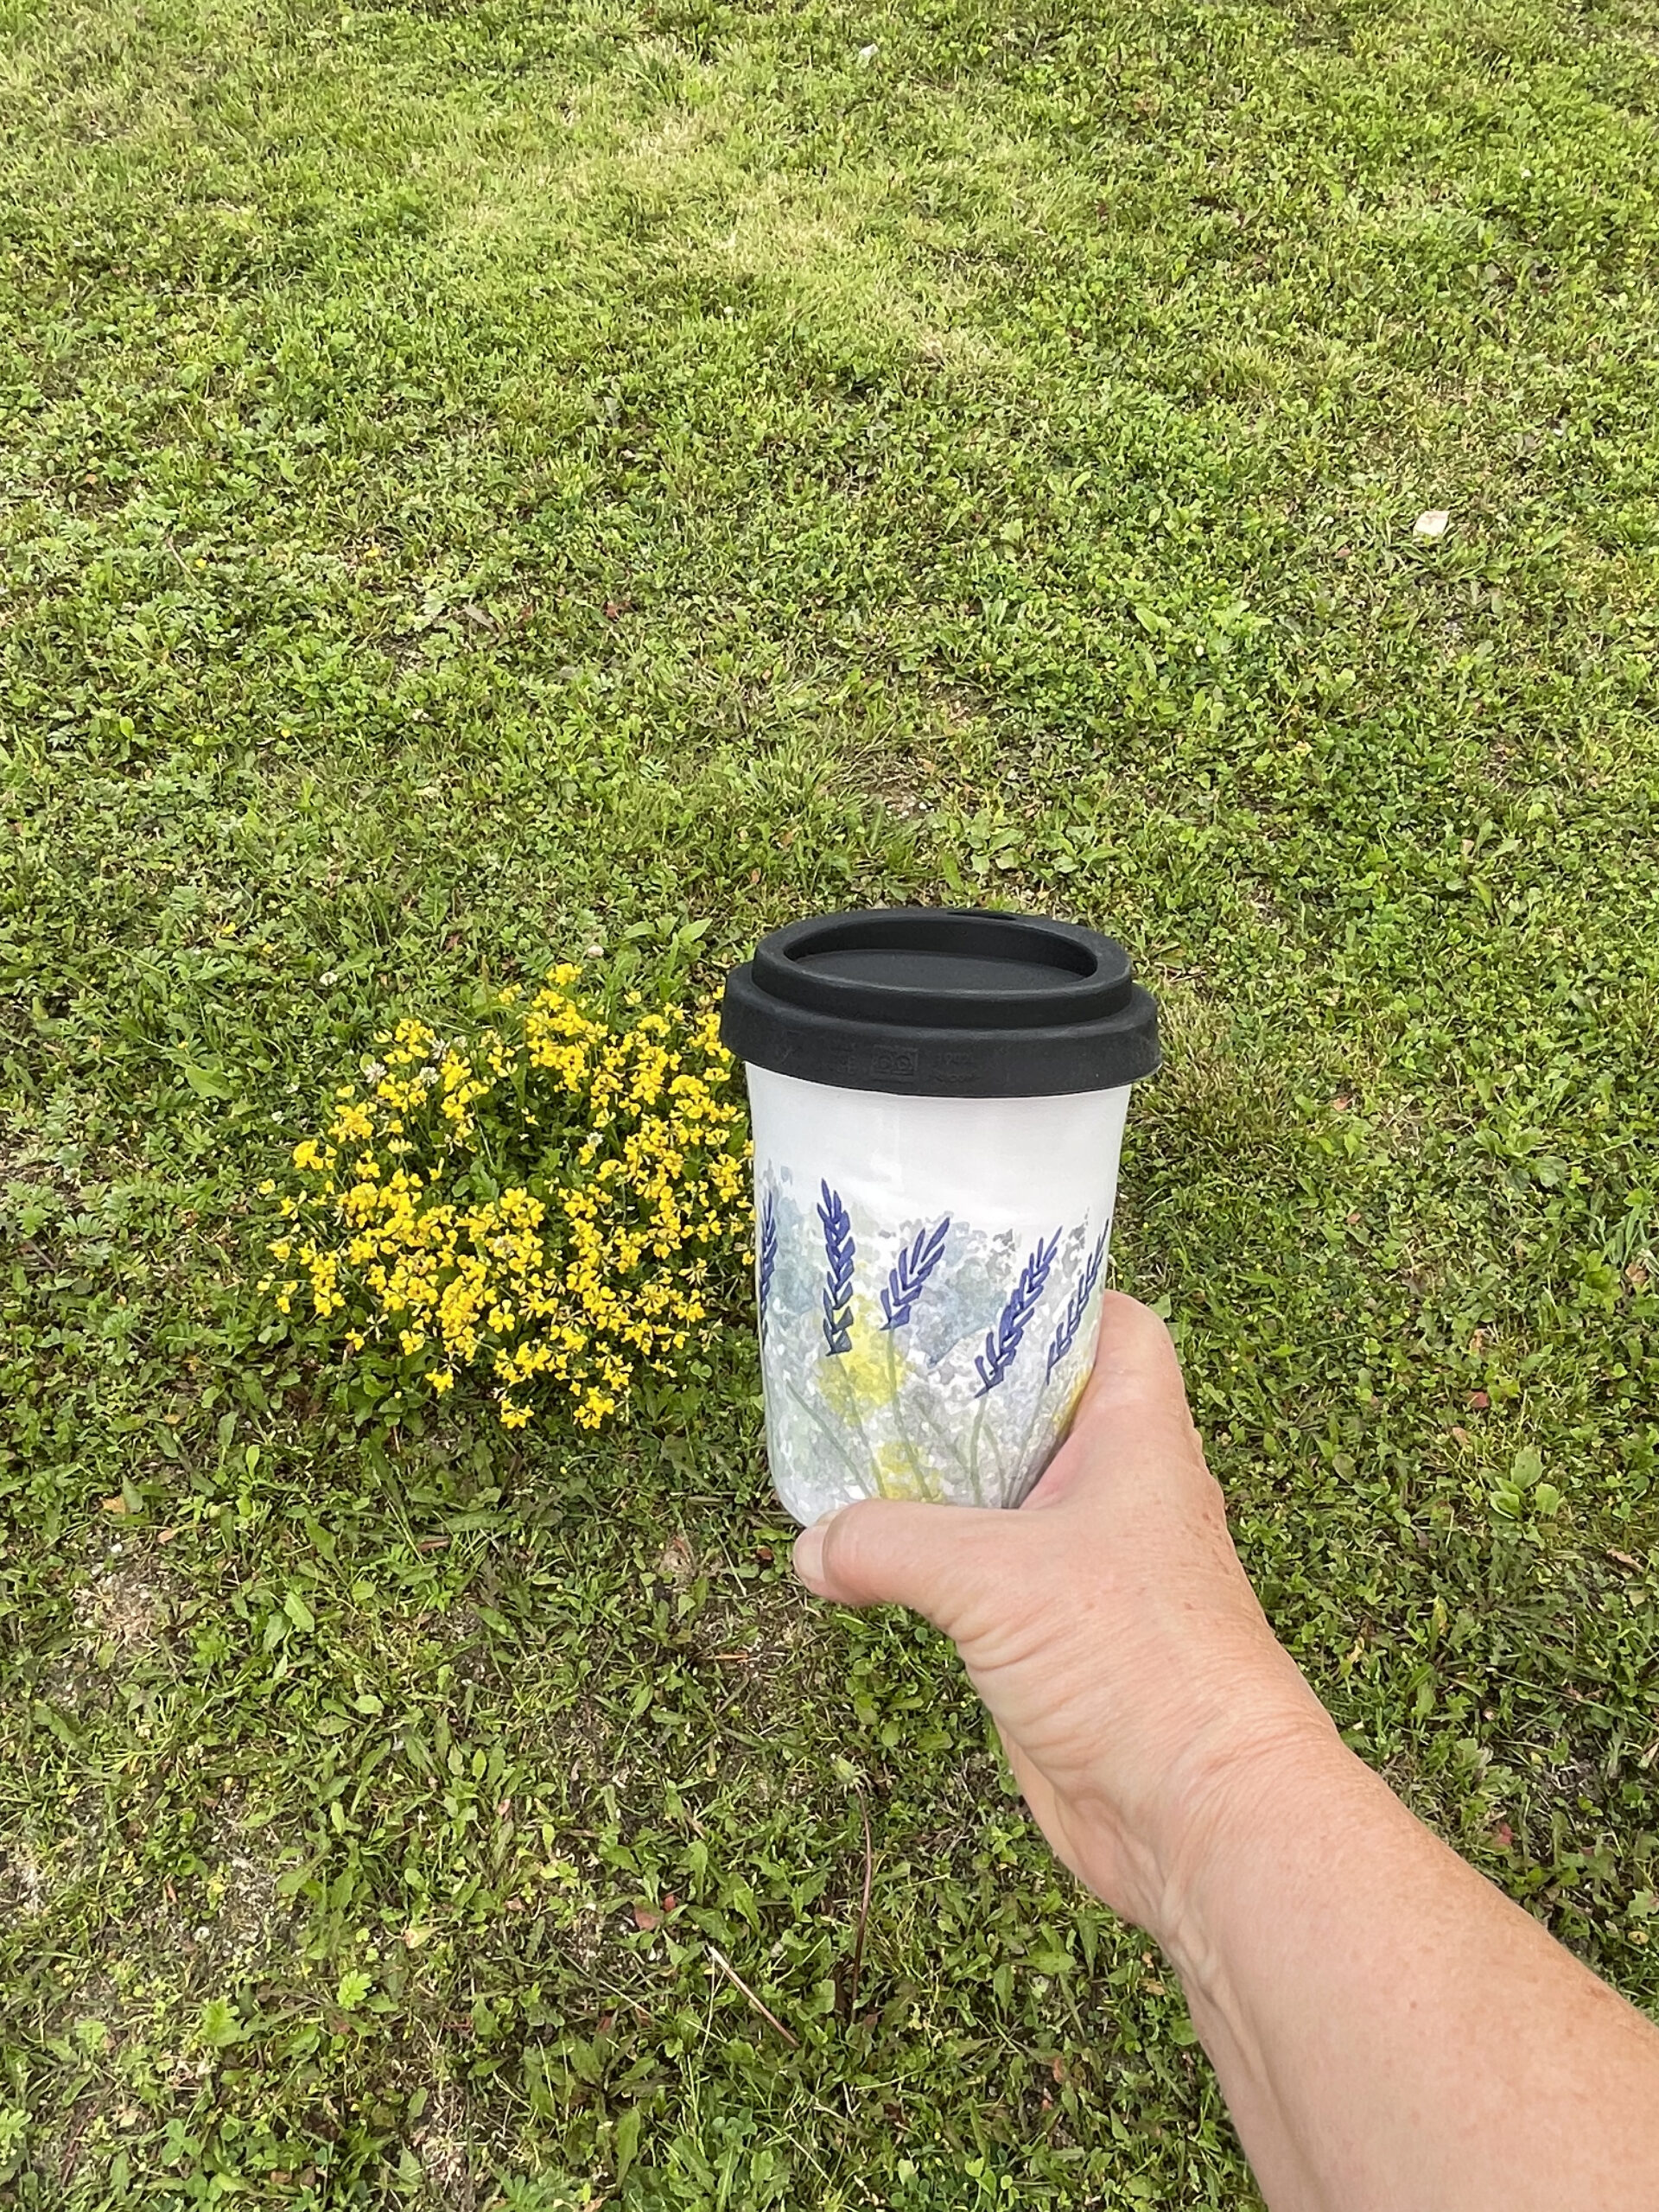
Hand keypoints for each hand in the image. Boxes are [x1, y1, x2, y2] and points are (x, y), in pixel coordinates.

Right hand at [792, 1292, 1337, 1937]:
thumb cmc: (1137, 1664)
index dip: (1058, 1296)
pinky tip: (863, 1559)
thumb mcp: (994, 1578)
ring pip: (1002, 1498)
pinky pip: (980, 1579)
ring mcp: (1087, 1567)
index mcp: (1138, 1438)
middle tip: (871, 1364)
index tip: (972, 1284)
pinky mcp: (1054, 1639)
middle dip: (960, 1390)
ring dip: (935, 1486)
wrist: (1200, 1817)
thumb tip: (812, 1546)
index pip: (1116, 1327)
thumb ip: (890, 1543)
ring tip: (847, 1450)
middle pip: (1038, 1408)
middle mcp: (1116, 1491)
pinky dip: (928, 1565)